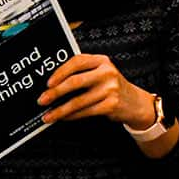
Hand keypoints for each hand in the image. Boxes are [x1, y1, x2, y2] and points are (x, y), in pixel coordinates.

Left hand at [37, 54, 154, 127]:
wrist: (135, 103)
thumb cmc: (111, 86)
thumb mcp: (100, 72)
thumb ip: (81, 72)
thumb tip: (52, 83)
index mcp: (101, 60)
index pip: (76, 62)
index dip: (59, 72)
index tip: (47, 83)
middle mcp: (107, 73)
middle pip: (75, 82)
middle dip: (55, 93)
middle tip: (42, 100)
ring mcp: (110, 89)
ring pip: (78, 101)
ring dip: (60, 110)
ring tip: (48, 115)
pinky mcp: (111, 105)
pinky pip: (85, 111)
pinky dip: (71, 116)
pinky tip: (63, 117)